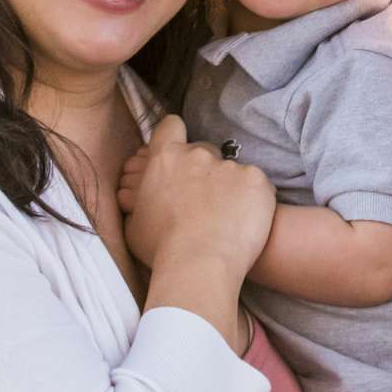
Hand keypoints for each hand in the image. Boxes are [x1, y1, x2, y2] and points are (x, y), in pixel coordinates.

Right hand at [116, 116, 273, 277]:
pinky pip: (256, 184)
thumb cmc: (162, 249)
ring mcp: (229, 165)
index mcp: (165, 159)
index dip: (175, 135)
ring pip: (232, 171)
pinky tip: (246, 222)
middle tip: (204, 202)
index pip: (170, 127)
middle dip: (205, 171)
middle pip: (204, 151)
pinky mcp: (256, 180)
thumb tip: (143, 201)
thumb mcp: (135, 223)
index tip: (178, 152)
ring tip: (227, 220)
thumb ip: (142, 201)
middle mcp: (198, 155)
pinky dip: (253, 200)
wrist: (199, 264)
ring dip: (230, 189)